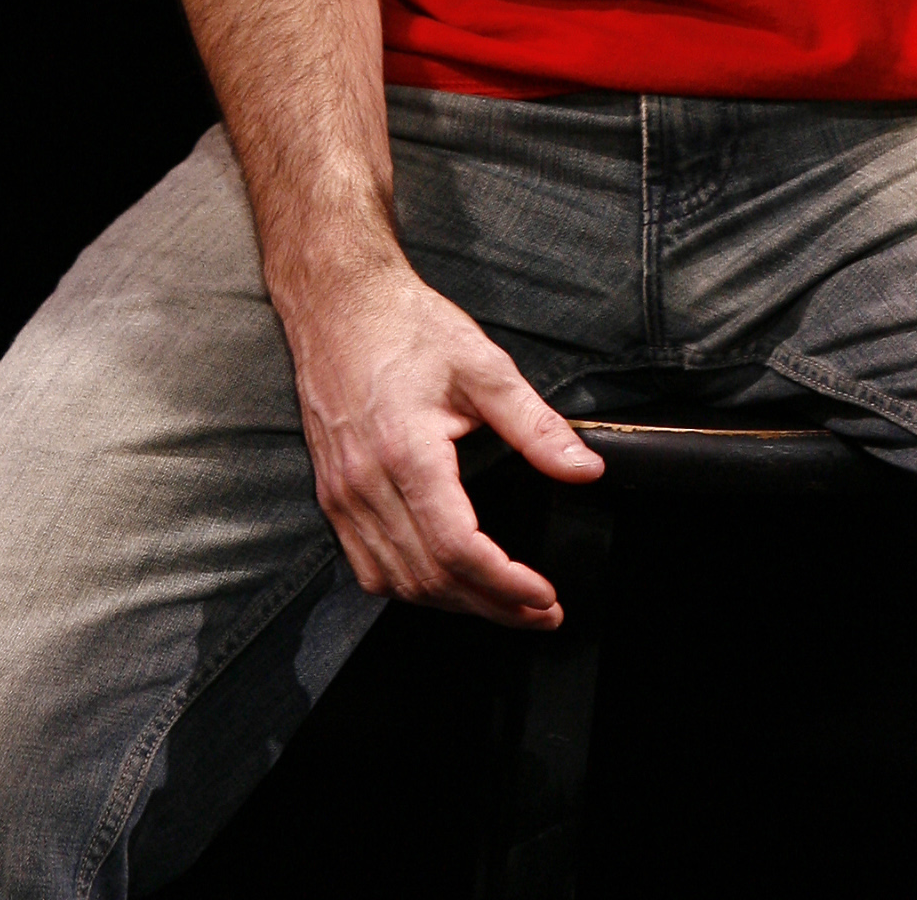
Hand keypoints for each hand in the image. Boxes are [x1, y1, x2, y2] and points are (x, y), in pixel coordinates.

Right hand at [283, 254, 602, 623]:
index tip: (544, 597)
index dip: (505, 585)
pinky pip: (367, 566)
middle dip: (491, 606)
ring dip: (452, 604)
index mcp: (406, 453)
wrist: (339, 304)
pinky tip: (444, 580)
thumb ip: (535, 425)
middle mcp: (365, 485)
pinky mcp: (331, 495)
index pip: (457, 549)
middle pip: (430, 579)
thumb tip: (584, 469)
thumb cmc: (408, 327)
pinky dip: (410, 585)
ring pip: (396, 582)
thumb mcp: (484, 366)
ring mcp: (341, 496)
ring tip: (501, 602)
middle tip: (538, 613)